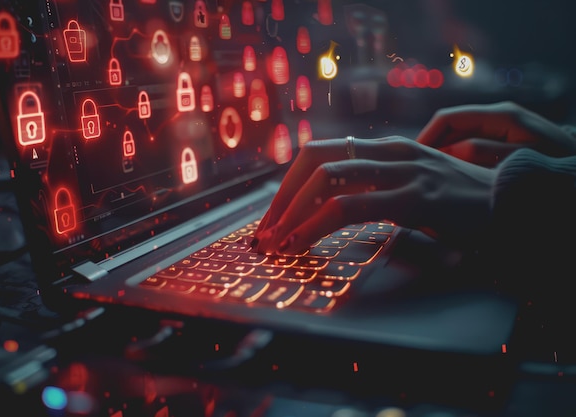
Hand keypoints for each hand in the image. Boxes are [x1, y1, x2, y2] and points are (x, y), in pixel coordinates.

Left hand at [253, 136, 494, 254]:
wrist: (512, 203)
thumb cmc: (459, 203)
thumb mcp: (411, 188)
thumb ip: (376, 191)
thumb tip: (331, 211)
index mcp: (385, 148)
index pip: (321, 154)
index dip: (289, 184)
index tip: (273, 216)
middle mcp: (389, 152)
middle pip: (315, 160)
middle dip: (281, 197)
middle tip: (265, 232)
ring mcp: (401, 172)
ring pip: (327, 181)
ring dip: (291, 213)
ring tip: (273, 243)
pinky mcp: (413, 198)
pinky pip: (349, 209)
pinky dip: (315, 227)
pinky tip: (300, 245)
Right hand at [416, 101, 575, 165]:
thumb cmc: (558, 165)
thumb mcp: (519, 160)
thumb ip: (482, 153)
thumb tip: (448, 152)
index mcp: (500, 116)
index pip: (447, 118)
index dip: (424, 137)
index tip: (410, 159)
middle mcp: (498, 116)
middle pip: (450, 128)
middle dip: (430, 148)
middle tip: (415, 173)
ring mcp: (502, 128)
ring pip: (459, 138)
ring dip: (442, 156)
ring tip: (429, 178)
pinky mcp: (505, 140)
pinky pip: (471, 147)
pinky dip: (458, 161)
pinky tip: (453, 180)